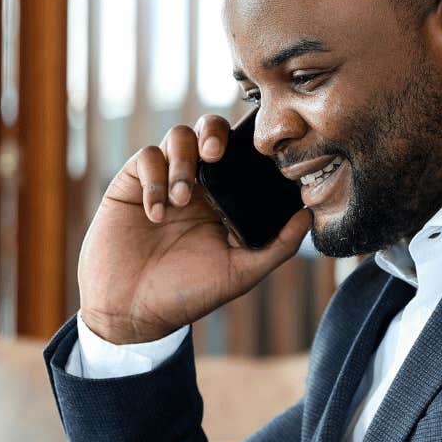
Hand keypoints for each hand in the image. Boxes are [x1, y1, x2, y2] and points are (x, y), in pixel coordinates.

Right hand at [77, 116, 313, 344]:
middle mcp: (196, 185)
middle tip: (215, 154)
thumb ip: (277, 246)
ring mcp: (164, 182)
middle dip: (214, 132)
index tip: (256, 153)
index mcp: (224, 199)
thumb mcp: (240, 273)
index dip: (249, 144)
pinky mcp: (131, 184)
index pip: (241, 154)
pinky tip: (155, 213)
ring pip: (177, 137)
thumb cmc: (187, 295)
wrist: (132, 311)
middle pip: (209, 130)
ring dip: (182, 161)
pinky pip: (145, 158)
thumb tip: (309, 214)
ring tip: (181, 198)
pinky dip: (154, 180)